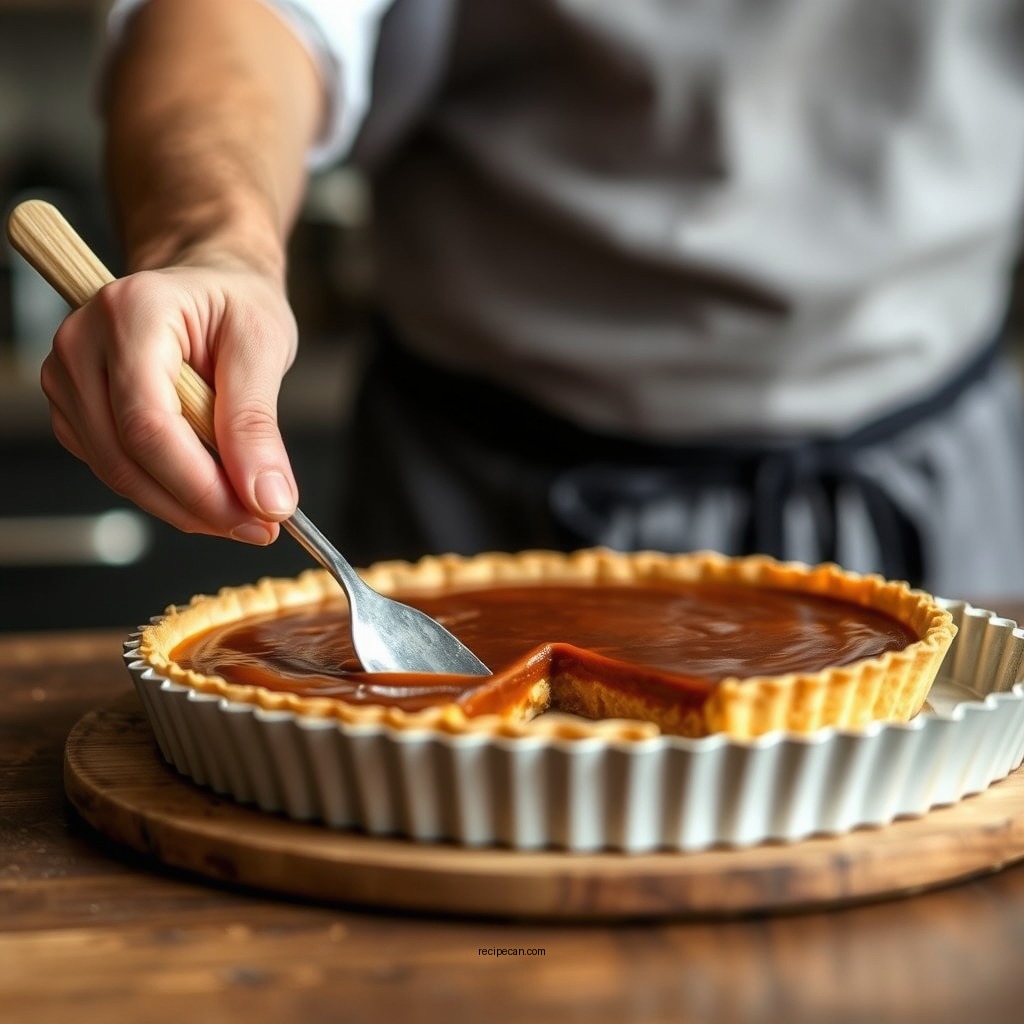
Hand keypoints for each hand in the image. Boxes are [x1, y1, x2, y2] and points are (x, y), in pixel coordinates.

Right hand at [41, 264, 299, 543]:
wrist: (210, 285)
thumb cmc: (235, 302)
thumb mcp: (263, 346)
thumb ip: (258, 424)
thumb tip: (268, 498)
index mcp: (131, 314)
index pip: (150, 425)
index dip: (203, 486)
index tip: (259, 518)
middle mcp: (83, 343)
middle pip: (128, 458)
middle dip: (199, 505)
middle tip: (261, 526)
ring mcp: (69, 378)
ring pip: (118, 473)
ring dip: (184, 506)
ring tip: (243, 510)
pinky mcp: (77, 409)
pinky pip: (116, 469)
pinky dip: (166, 492)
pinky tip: (210, 488)